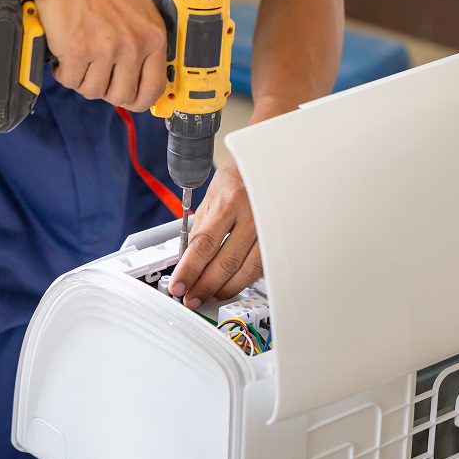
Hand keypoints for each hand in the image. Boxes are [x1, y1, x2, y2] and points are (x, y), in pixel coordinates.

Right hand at [35, 0, 166, 110]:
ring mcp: (106, 49)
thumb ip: (147, 43)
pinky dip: (63, 72)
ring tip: (79, 59)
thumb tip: (147, 79)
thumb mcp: (140, 11)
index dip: (139, 100)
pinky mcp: (78, 51)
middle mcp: (133, 45)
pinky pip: (70, 81)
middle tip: (95, 73)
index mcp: (153, 37)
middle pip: (120, 96)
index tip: (129, 99)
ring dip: (81, 80)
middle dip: (104, 90)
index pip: (154, 88)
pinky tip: (64, 55)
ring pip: (92, 91)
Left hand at [168, 157, 262, 307]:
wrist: (272, 161)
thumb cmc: (241, 174)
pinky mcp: (279, 237)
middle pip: (226, 262)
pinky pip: (262, 267)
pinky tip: (231, 285)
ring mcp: (269, 228)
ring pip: (247, 271)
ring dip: (224, 289)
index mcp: (229, 201)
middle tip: (191, 297)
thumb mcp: (213, 195)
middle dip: (205, 285)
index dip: (189, 270)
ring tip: (208, 296)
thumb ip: (201, 228)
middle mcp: (252, 215)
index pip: (204, 244)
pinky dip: (244, 280)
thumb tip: (188, 259)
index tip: (178, 285)